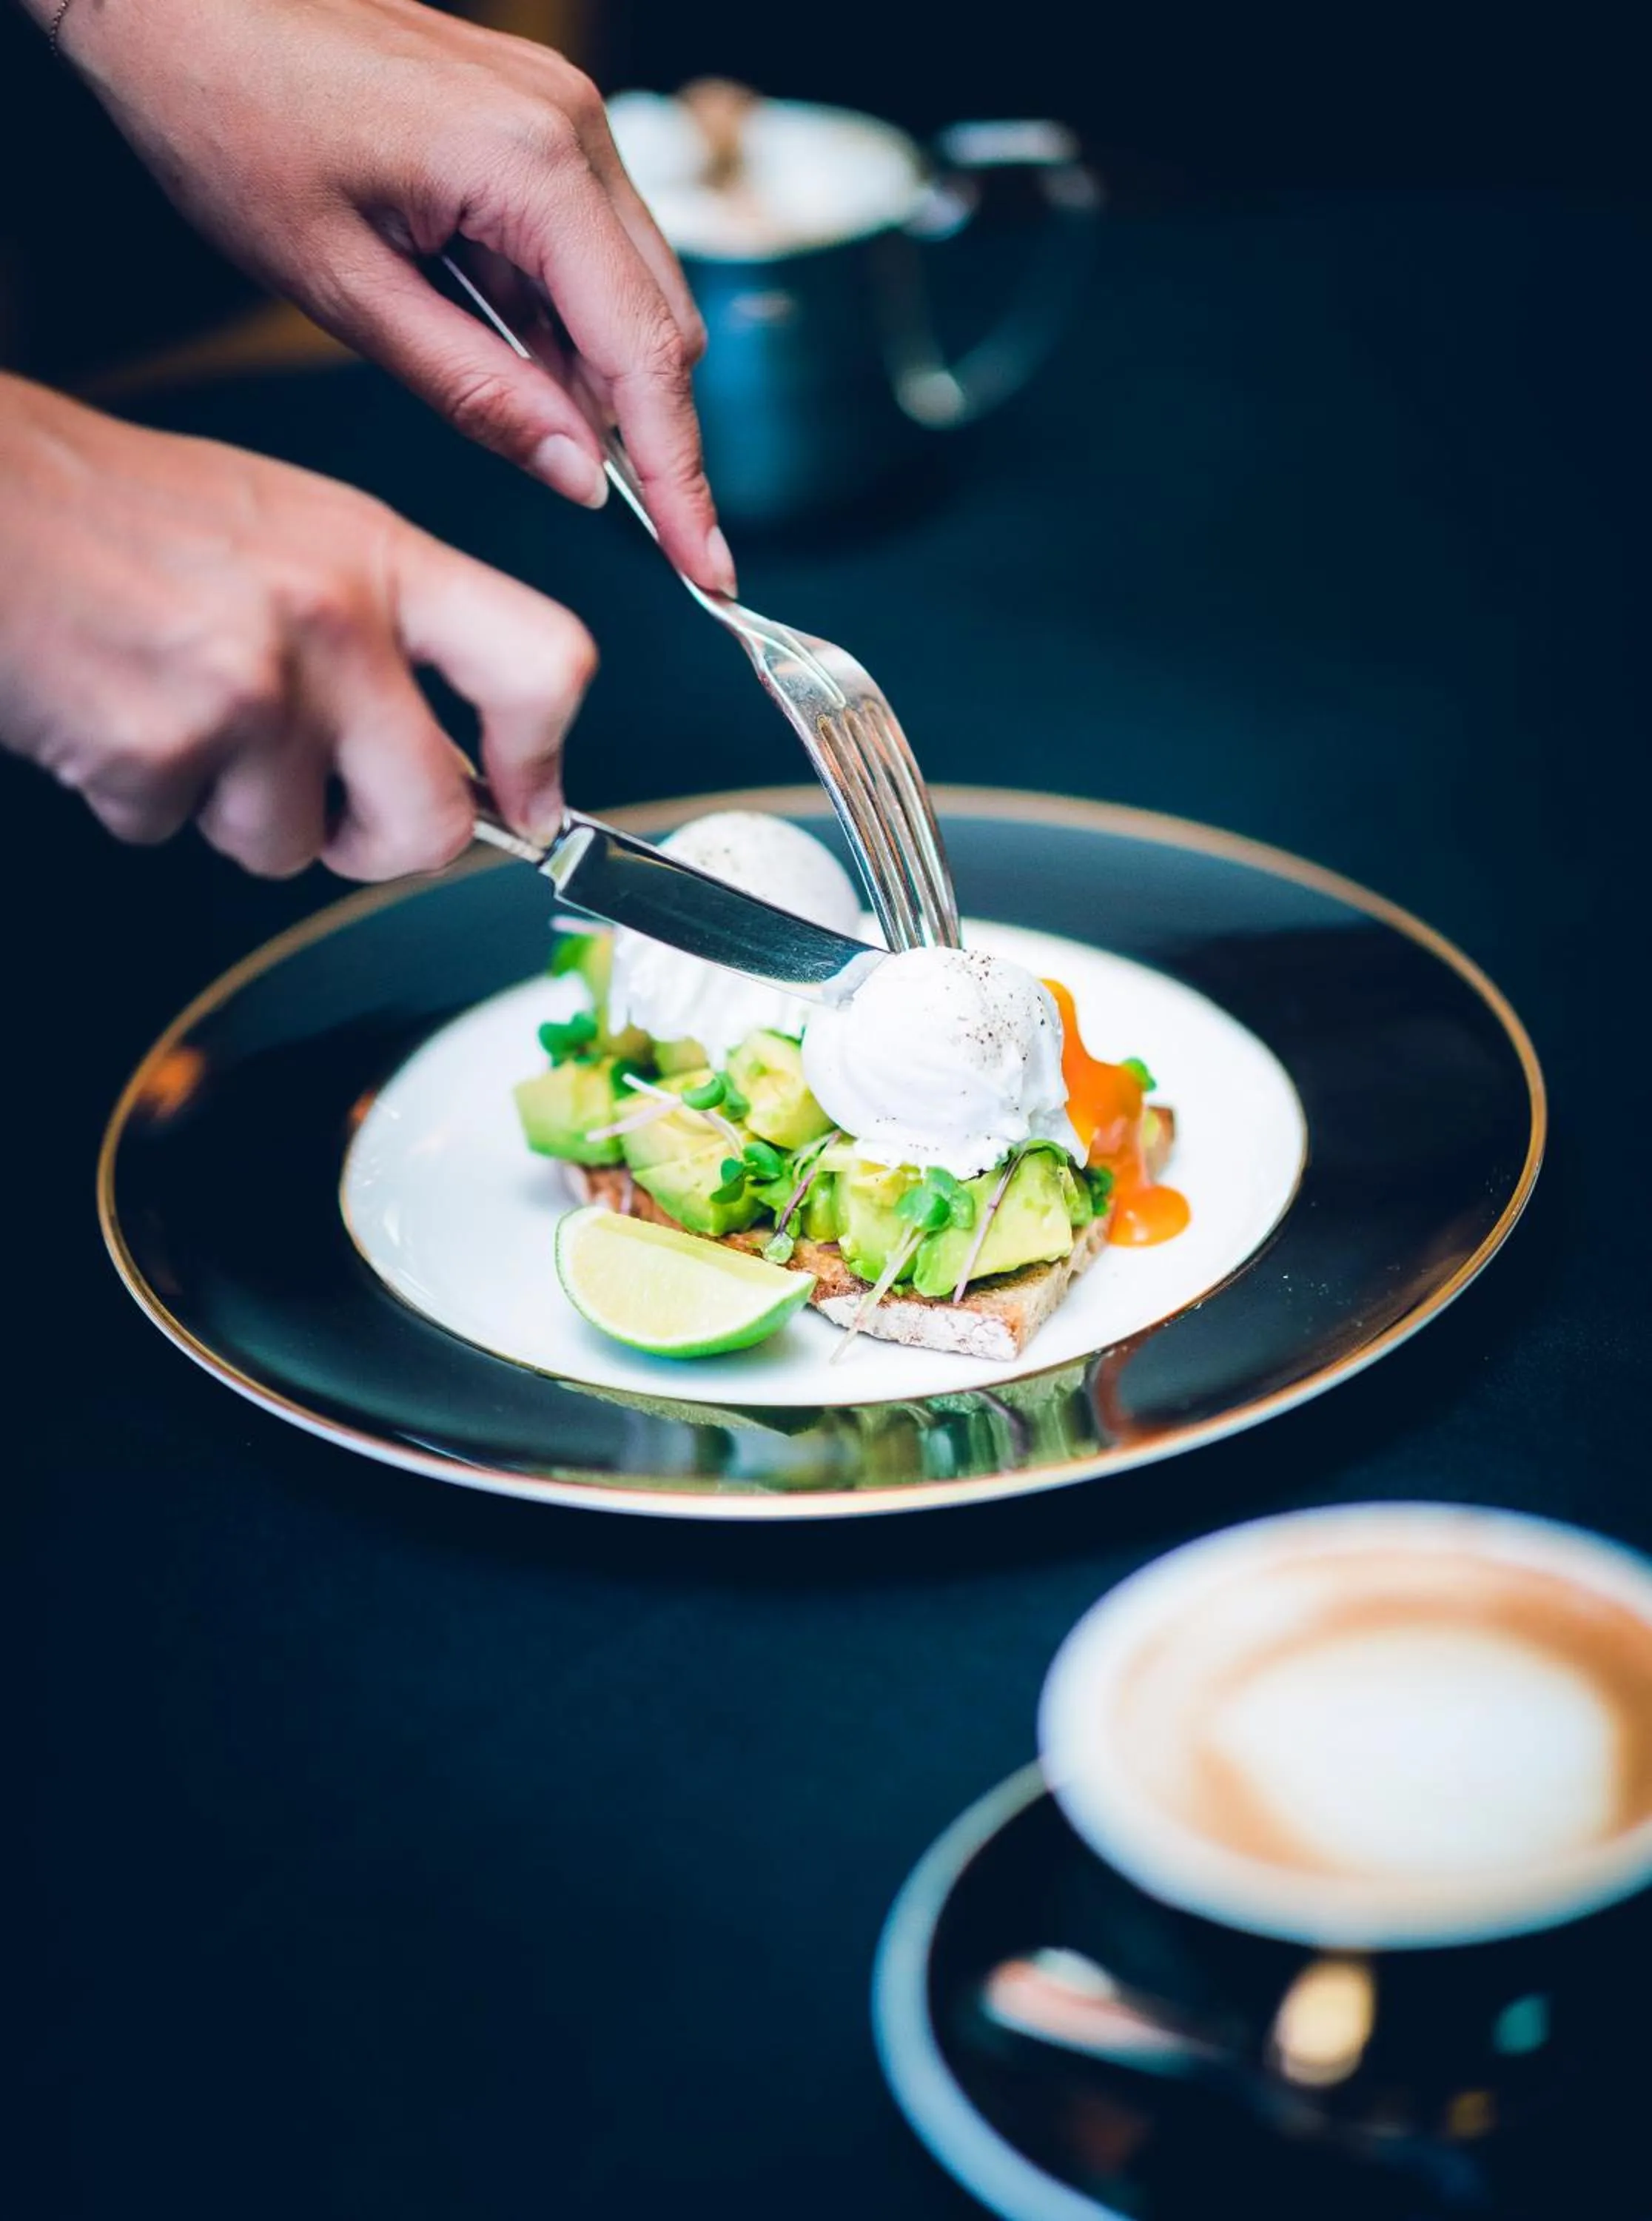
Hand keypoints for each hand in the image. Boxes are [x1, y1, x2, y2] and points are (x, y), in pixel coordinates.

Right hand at [0, 376, 593, 877]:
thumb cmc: (122, 514)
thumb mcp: (296, 533)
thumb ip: (390, 633)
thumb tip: (463, 758)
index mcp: (380, 557)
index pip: (542, 665)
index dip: (543, 762)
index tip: (527, 805)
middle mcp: (332, 619)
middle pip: (434, 819)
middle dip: (381, 847)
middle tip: (335, 817)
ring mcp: (249, 688)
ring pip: (291, 847)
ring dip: (232, 813)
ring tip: (181, 714)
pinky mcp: (160, 747)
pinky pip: (179, 835)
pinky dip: (142, 800)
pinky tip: (116, 714)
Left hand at [51, 0, 731, 591]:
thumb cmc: (229, 117)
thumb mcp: (343, 291)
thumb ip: (476, 391)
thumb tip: (579, 475)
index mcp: (529, 167)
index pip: (645, 355)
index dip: (681, 476)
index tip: (706, 564)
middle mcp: (571, 128)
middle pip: (661, 324)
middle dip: (639, 427)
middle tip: (582, 496)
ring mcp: (561, 113)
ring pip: (631, 288)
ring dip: (589, 369)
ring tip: (501, 397)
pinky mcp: (538, 115)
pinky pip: (587, 244)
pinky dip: (558, 315)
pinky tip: (490, 333)